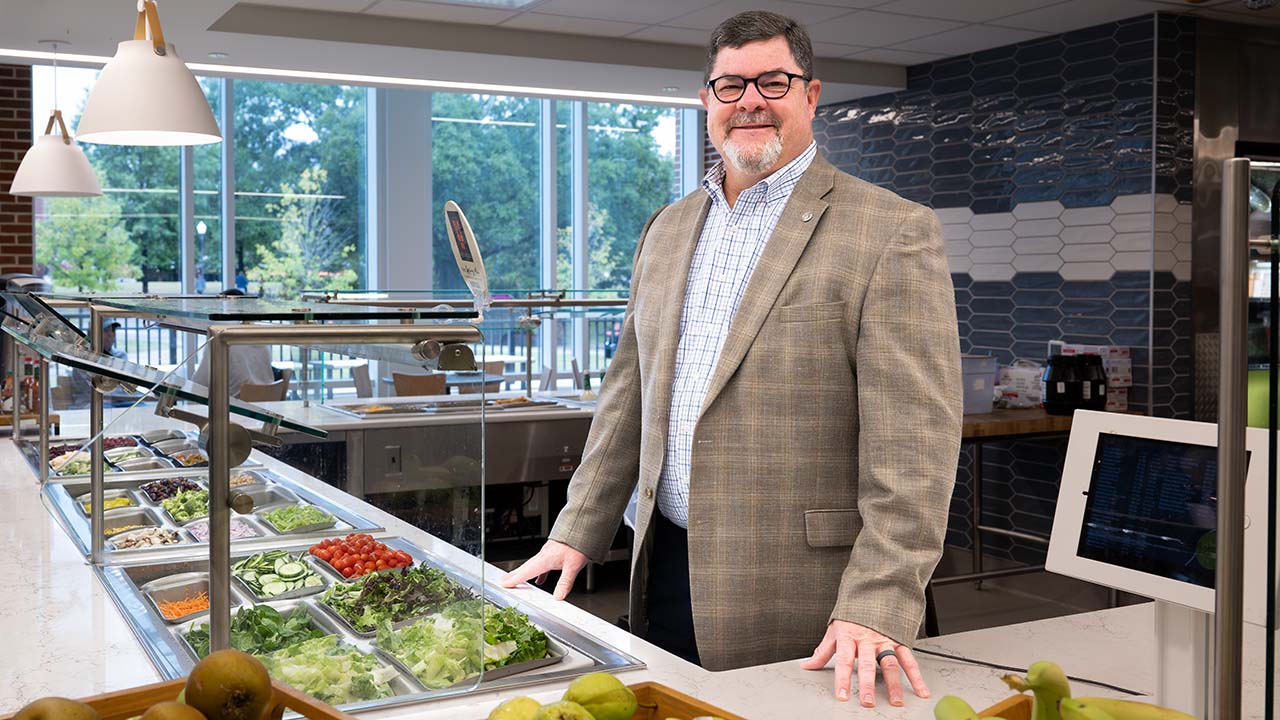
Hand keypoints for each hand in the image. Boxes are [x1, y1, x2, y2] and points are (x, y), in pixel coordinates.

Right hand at [497, 540, 589, 599]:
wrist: (584, 527)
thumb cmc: (579, 543)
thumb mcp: (573, 566)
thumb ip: (565, 583)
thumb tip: (558, 597)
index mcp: (545, 559)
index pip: (526, 571)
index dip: (515, 579)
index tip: (504, 584)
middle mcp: (544, 555)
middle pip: (525, 567)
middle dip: (514, 575)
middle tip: (503, 581)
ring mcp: (548, 552)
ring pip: (532, 565)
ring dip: (524, 573)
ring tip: (517, 580)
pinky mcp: (554, 552)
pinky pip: (542, 564)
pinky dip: (538, 573)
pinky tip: (540, 580)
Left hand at [799, 620, 928, 707]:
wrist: (873, 591)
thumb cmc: (853, 614)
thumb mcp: (834, 630)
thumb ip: (823, 651)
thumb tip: (807, 666)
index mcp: (849, 637)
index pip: (844, 661)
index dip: (843, 679)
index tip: (842, 695)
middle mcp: (867, 640)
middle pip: (867, 664)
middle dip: (868, 685)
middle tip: (868, 701)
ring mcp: (885, 641)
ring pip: (890, 664)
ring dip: (894, 684)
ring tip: (895, 701)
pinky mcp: (899, 640)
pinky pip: (908, 659)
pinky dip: (916, 676)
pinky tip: (920, 690)